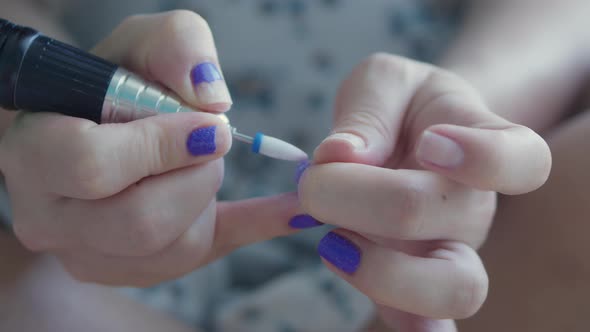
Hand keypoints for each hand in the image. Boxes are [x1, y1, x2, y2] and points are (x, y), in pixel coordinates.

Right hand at [0, 11, 299, 286]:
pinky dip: (258, 226)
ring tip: (198, 160)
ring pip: (173, 248)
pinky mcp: (140, 268)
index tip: (208, 124)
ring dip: (207, 194)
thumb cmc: (112, 83)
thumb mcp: (139, 42)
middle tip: (209, 141)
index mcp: (36, 156)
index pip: (93, 166)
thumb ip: (175, 46)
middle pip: (139, 222)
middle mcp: (53, 219)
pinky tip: (294, 212)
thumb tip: (213, 99)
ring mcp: (92, 255)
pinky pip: (207, 255)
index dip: (160, 146)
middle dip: (195, 176)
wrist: (98, 123)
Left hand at [297, 54, 551, 330]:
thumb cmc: (398, 105)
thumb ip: (367, 112)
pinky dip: (402, 321)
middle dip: (372, 200)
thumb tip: (340, 156)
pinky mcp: (415, 283)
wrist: (404, 136)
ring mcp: (450, 249)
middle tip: (316, 183)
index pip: (521, 160)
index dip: (481, 157)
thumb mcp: (382, 82)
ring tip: (331, 241)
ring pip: (452, 287)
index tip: (428, 143)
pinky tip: (376, 309)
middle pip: (459, 218)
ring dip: (382, 269)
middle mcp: (476, 203)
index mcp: (486, 142)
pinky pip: (422, 319)